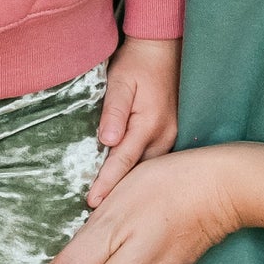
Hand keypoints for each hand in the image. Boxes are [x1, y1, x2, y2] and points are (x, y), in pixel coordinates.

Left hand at [89, 35, 179, 206]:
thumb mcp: (121, 82)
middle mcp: (164, 135)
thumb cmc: (138, 63)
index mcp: (149, 124)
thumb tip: (107, 141)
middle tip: (99, 215)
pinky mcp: (171, 134)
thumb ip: (114, 112)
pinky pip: (155, 160)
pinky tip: (131, 184)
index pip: (122, 162)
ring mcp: (171, 135)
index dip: (106, 184)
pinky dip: (142, 173)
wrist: (163, 48)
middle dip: (119, 193)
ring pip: (149, 169)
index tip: (93, 204)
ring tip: (112, 206)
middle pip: (138, 172)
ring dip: (132, 185)